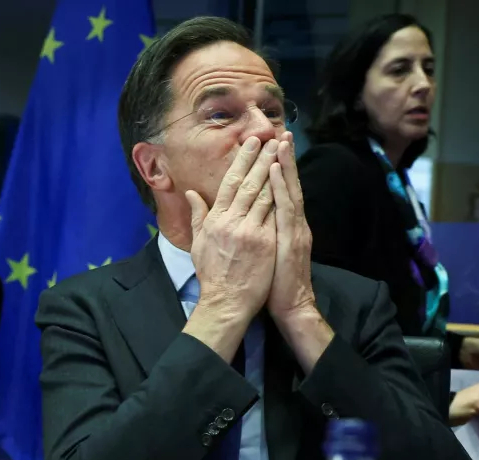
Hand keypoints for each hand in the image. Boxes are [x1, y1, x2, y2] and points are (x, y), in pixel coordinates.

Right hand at [186, 136, 279, 321]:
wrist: (226, 302)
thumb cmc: (212, 274)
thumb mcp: (199, 243)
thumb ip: (198, 216)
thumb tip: (192, 194)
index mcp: (215, 220)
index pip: (230, 183)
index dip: (242, 161)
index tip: (251, 143)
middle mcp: (231, 222)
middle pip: (249, 183)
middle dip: (261, 159)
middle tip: (272, 137)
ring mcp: (249, 231)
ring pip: (264, 194)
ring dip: (275, 171)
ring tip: (283, 152)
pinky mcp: (264, 243)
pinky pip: (274, 214)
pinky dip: (280, 195)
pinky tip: (287, 180)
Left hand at [264, 131, 315, 320]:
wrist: (291, 306)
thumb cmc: (274, 282)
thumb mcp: (266, 251)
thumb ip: (260, 231)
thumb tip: (252, 217)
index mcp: (285, 225)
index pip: (282, 191)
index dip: (278, 169)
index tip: (273, 146)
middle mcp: (294, 223)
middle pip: (289, 185)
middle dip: (285, 159)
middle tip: (282, 132)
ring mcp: (295, 229)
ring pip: (290, 191)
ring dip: (285, 165)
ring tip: (281, 142)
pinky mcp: (292, 239)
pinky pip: (285, 208)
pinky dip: (280, 187)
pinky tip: (275, 171)